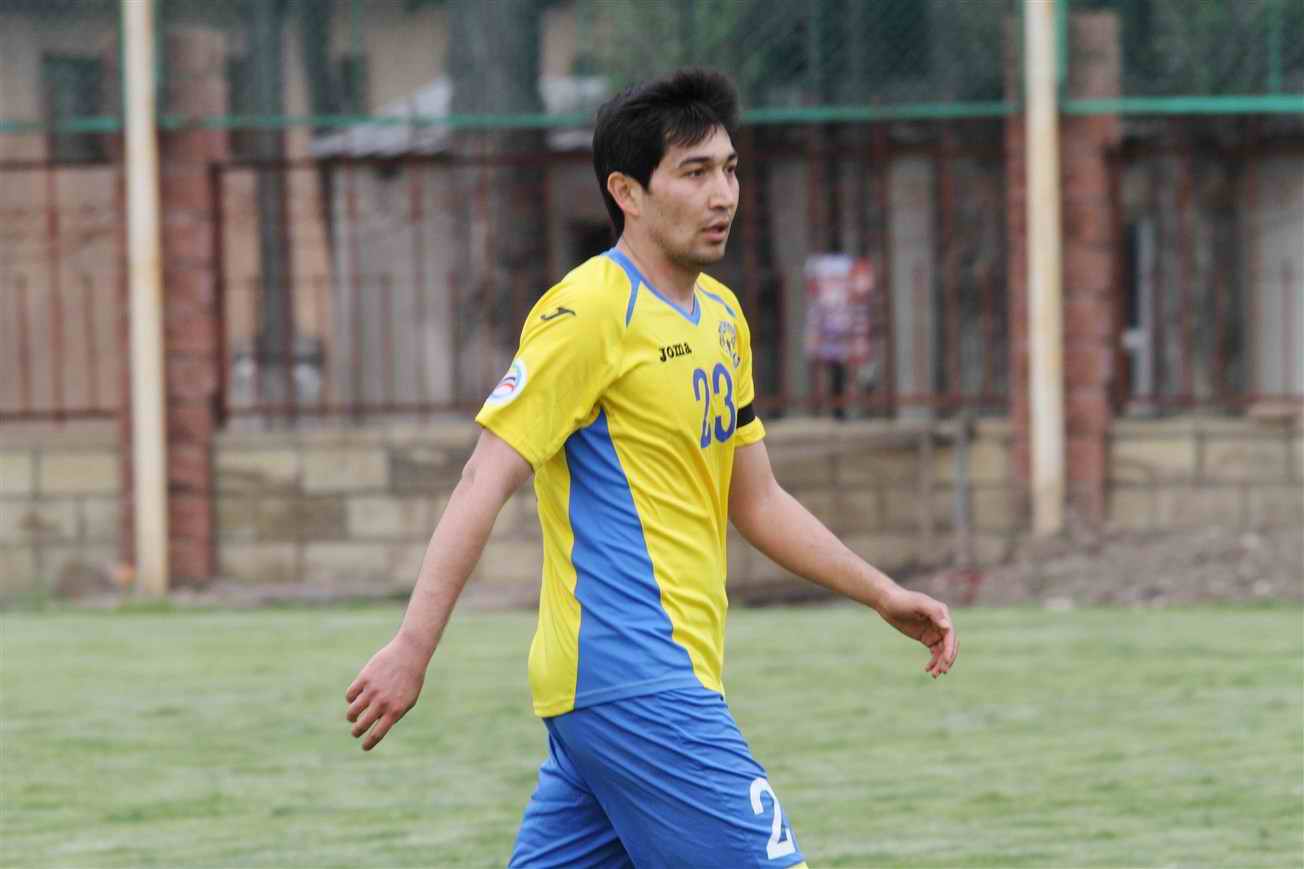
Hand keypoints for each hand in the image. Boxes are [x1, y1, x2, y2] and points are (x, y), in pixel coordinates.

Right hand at [345, 634, 427, 749]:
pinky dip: (350, 699)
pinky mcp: (364, 678)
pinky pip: (350, 694)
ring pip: (352, 711)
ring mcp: (372, 690)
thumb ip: (395, 715)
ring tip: (352, 717)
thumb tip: (378, 726)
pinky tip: (353, 699)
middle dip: (356, 732)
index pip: (377, 734)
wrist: (409, 655)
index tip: (364, 747)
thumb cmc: (411, 679)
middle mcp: (382, 703)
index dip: (368, 743)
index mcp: (395, 711)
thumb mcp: (409, 700)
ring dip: (351, 717)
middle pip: (361, 725)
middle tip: (355, 731)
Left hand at [877, 587, 957, 677]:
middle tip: (942, 672)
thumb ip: (933, 613)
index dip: (950, 649)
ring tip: (934, 675)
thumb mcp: (917, 604)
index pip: (950, 635)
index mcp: (942, 613)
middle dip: (947, 659)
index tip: (946, 662)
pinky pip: (934, 652)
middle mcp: (941, 623)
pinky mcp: (926, 637)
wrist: (887, 602)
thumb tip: (948, 627)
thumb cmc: (902, 600)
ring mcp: (934, 631)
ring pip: (942, 651)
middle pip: (949, 645)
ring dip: (940, 663)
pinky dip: (933, 661)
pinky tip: (927, 669)